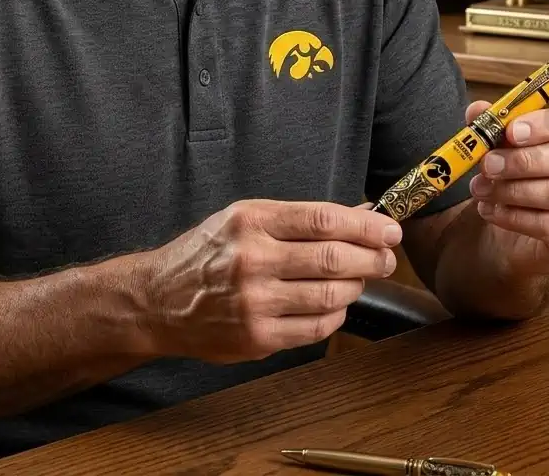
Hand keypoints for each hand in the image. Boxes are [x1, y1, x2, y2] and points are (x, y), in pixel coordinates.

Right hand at [138, 199, 401, 363]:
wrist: (159, 299)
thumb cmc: (207, 253)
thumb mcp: (245, 218)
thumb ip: (300, 218)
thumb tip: (360, 211)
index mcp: (251, 221)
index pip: (323, 219)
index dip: (365, 225)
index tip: (389, 229)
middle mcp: (252, 259)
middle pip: (333, 258)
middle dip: (372, 258)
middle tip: (387, 257)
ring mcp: (255, 302)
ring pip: (330, 296)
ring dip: (356, 286)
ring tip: (358, 279)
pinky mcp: (257, 337)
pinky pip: (316, 329)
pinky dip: (336, 316)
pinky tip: (334, 305)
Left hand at [466, 102, 548, 276]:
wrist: (520, 227)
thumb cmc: (520, 173)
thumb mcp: (503, 144)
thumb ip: (491, 124)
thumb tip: (477, 110)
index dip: (543, 125)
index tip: (510, 132)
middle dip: (522, 161)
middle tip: (488, 164)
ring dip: (513, 190)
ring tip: (481, 189)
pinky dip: (514, 217)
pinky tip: (490, 210)